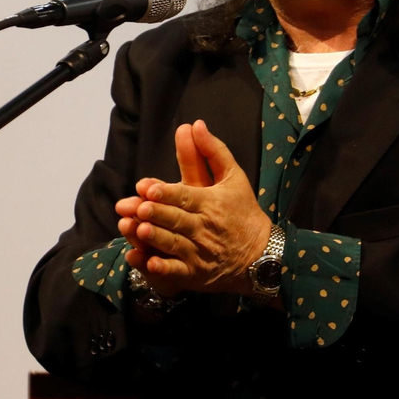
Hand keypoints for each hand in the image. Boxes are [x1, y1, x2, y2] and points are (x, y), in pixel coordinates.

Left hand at [114, 120, 271, 297]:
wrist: (261, 255)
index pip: (186, 196)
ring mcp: (199, 253)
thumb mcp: (234, 178)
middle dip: (157, 214)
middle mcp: (204, 228)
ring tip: (138, 230)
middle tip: (138, 208)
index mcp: (211, 203)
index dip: (167, 192)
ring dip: (156, 239)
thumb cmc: (243, 211)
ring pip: (173, 245)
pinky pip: (176, 272)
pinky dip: (162, 269)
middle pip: (176, 220)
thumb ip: (212, 151)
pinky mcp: (195, 274)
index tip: (147, 187)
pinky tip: (146, 263)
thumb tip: (196, 124)